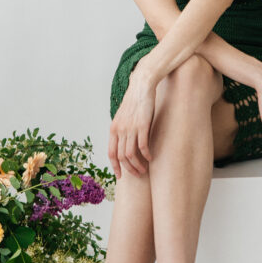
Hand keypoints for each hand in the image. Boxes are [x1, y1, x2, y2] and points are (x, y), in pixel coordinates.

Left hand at [108, 61, 155, 177]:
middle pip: (121, 157)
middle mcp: (120, 130)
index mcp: (113, 128)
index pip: (111, 153)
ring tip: (144, 169)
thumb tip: (124, 142)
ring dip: (137, 165)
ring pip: (131, 154)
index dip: (115, 166)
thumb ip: (122, 129)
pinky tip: (151, 158)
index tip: (120, 176)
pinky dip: (146, 155)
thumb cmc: (134, 101)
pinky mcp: (142, 126)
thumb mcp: (122, 116)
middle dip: (129, 169)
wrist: (141, 86)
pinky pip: (143, 146)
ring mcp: (130, 128)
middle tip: (137, 174)